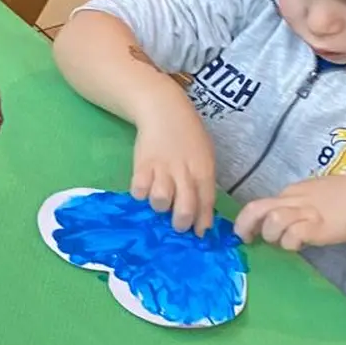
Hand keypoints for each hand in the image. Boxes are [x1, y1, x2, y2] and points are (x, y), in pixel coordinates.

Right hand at [131, 95, 218, 233]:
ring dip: (159, 206)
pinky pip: (139, 189)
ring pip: (160, 200)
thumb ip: (203, 180)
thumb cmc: (188, 135)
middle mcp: (184, 171)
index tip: (199, 233)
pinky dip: (141, 194)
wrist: (164, 111)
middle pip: (184, 207)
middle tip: (177, 226)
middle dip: (181, 223)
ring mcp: (162, 168)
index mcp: (203, 169)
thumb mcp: (204, 155)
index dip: (202, 221)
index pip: (206, 201)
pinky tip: (143, 189)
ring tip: (159, 202)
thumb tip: (202, 208)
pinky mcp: (142, 165)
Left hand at [236, 174, 345, 252]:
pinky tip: (300, 245)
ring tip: (284, 241)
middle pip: (256, 209)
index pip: (259, 203)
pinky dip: (290, 243)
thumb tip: (280, 221)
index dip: (248, 220)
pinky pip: (292, 235)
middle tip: (246, 240)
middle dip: (244, 226)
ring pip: (272, 220)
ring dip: (271, 235)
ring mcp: (306, 212)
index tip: (248, 233)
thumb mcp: (315, 195)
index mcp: (292, 192)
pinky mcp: (318, 226)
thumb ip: (297, 206)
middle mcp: (294, 199)